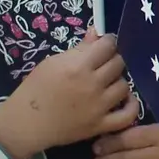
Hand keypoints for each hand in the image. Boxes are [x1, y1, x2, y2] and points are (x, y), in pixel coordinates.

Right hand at [0, 34, 131, 155]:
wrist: (26, 123)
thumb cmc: (35, 89)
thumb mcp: (52, 62)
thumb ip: (78, 49)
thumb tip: (96, 33)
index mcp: (78, 66)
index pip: (107, 46)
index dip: (107, 42)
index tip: (104, 45)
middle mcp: (92, 85)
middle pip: (118, 63)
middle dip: (112, 59)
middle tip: (103, 64)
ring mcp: (99, 106)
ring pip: (124, 85)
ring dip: (117, 80)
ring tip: (107, 82)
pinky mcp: (101, 125)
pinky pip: (128, 115)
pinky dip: (132, 105)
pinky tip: (125, 99)